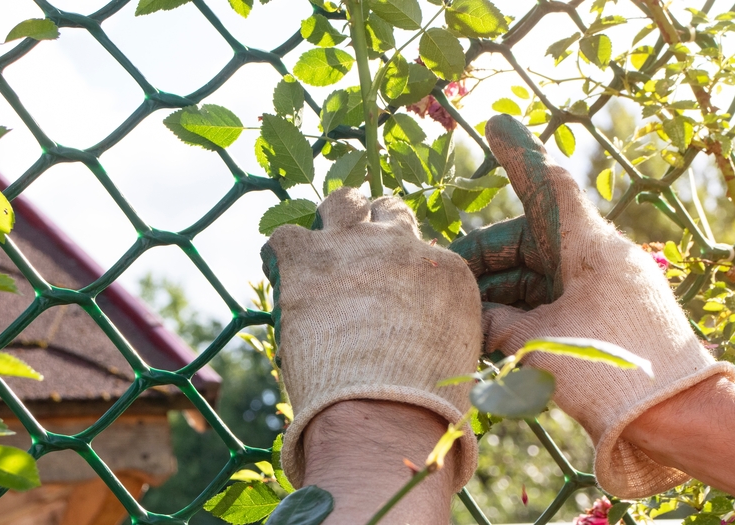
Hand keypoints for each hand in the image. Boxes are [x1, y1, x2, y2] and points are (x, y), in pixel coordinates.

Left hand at [261, 188, 481, 491]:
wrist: (384, 407)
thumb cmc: (422, 401)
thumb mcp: (455, 357)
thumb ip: (440, 330)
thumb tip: (420, 335)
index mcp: (444, 270)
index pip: (420, 247)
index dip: (401, 266)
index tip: (389, 289)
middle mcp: (402, 246)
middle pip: (388, 210)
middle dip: (372, 224)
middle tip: (355, 252)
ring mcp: (353, 246)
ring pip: (341, 202)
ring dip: (330, 218)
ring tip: (317, 248)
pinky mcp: (307, 258)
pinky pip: (284, 235)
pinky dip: (278, 255)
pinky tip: (279, 277)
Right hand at [449, 115, 734, 497]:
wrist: (679, 415)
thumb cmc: (610, 370)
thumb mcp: (538, 343)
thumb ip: (496, 323)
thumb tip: (473, 316)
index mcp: (586, 245)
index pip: (547, 184)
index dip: (518, 152)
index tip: (495, 123)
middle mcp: (592, 258)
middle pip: (524, 241)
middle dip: (481, 264)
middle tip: (443, 289)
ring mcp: (598, 287)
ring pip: (533, 276)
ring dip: (498, 297)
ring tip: (463, 325)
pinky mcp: (602, 315)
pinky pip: (550, 301)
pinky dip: (521, 315)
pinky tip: (491, 338)